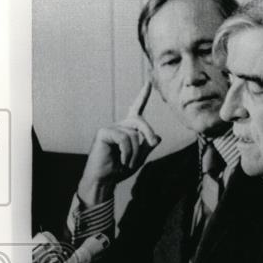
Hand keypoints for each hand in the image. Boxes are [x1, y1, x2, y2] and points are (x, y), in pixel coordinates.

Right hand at [77, 81, 159, 204]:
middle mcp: (119, 126)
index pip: (136, 108)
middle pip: (139, 121)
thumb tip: (158, 137)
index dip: (142, 95)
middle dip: (148, 133)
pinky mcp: (103, 133)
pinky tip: (122, 160)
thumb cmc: (120, 169)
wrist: (104, 180)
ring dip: (135, 152)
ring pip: (134, 134)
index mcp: (128, 129)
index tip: (149, 81)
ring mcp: (110, 128)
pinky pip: (124, 138)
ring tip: (127, 162)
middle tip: (151, 145)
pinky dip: (128, 152)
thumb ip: (147, 147)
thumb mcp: (139, 158)